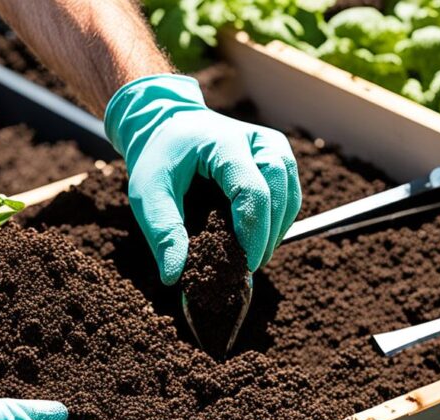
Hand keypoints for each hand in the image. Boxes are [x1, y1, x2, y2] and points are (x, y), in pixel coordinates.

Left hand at [104, 74, 301, 284]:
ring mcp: (271, 146)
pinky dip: (278, 221)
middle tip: (247, 267)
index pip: (252, 192)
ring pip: (290, 195)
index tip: (243, 266)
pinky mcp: (276, 155)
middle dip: (267, 237)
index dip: (253, 234)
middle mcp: (255, 140)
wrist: (167, 125)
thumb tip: (174, 275)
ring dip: (276, 231)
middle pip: (279, 193)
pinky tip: (258, 240)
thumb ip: (162, 232)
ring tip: (252, 256)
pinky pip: (289, 194)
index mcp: (224, 143)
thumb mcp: (148, 194)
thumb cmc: (159, 158)